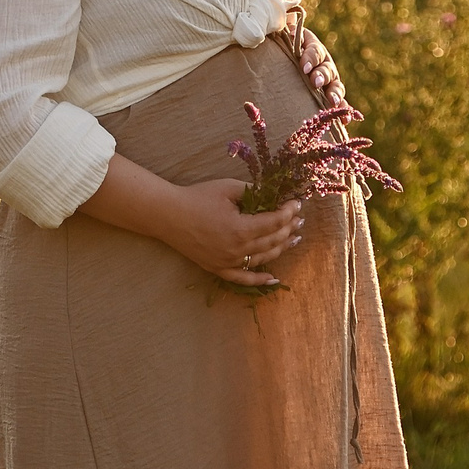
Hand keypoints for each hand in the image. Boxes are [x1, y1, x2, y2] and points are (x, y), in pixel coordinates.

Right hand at [164, 178, 301, 287]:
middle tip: (300, 219)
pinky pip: (242, 278)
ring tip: (294, 238)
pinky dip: (260, 280)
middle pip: (272, 240)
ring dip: (281, 248)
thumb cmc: (197, 197)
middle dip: (289, 228)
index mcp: (241, 228)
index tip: (297, 203)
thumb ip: (253, 191)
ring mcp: (228, 262)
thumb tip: (273, 193)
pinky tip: (274, 278)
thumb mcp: (228, 188)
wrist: (168, 215)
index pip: (274, 222)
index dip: (289, 212)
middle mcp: (237, 249)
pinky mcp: (218, 268)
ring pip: (263, 258)